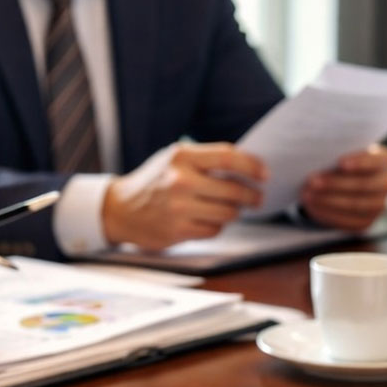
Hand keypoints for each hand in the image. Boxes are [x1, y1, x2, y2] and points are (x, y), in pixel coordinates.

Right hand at [102, 142, 267, 249]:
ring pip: (227, 213)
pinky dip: (217, 227)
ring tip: (232, 209)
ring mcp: (179, 207)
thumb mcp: (175, 160)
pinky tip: (210, 221)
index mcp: (182, 156)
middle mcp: (180, 180)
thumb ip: (206, 160)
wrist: (121, 209)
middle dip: (251, 196)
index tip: (265, 175)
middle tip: (257, 198)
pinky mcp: (178, 230)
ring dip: (235, 212)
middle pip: (233, 190)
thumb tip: (248, 166)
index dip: (252, 166)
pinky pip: (214, 230)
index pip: (228, 156)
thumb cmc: (154, 181)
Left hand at [299, 143, 386, 230]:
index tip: (340, 162)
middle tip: (312, 181)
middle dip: (335, 184)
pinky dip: (327, 214)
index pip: (376, 161)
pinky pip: (347, 221)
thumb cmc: (341, 162)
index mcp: (384, 160)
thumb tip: (316, 155)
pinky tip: (312, 207)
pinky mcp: (366, 222)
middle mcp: (386, 184)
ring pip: (354, 205)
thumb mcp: (343, 152)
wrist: (345, 183)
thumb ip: (337, 151)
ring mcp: (378, 206)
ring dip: (327, 200)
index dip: (359, 162)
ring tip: (307, 195)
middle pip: (362, 185)